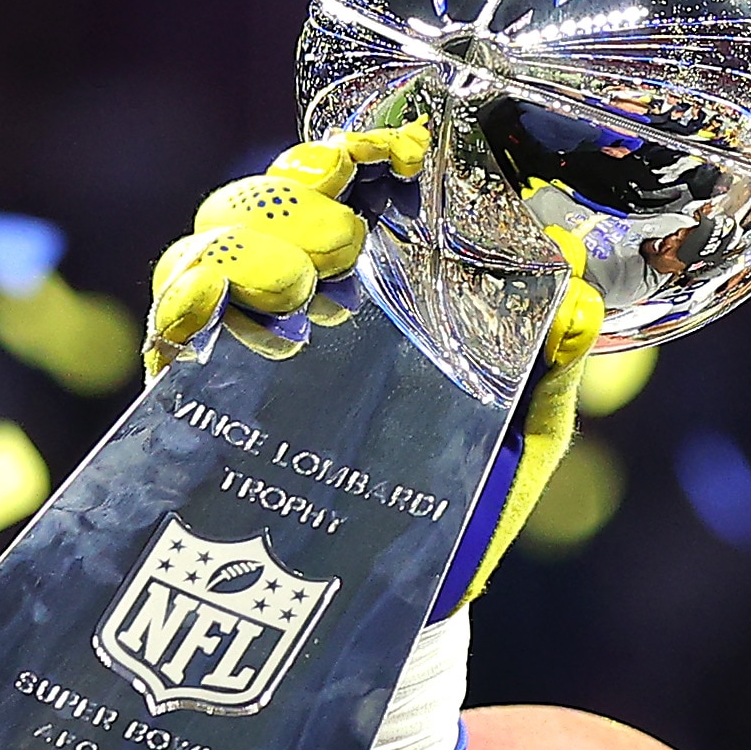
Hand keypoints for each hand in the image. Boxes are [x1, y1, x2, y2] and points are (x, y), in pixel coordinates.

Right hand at [141, 129, 603, 611]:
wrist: (412, 600)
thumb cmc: (471, 497)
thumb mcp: (529, 428)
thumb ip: (555, 363)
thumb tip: (580, 296)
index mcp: (385, 282)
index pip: (358, 184)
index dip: (367, 149)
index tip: (398, 149)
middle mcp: (309, 296)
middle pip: (274, 196)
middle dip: (298, 190)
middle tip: (338, 234)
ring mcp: (246, 339)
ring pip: (212, 244)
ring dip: (245, 243)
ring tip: (291, 286)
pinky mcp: (197, 394)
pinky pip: (169, 327)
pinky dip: (180, 302)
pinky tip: (203, 310)